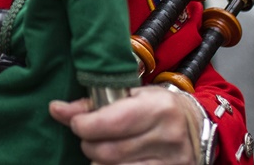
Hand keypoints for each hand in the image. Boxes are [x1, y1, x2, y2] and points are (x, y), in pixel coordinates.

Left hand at [49, 86, 201, 164]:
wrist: (195, 127)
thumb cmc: (157, 107)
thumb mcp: (133, 95)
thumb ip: (95, 102)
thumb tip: (57, 109)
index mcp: (157, 107)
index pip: (111, 122)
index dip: (84, 124)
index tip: (76, 122)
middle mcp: (166, 136)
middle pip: (107, 150)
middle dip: (88, 144)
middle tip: (88, 136)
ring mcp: (168, 162)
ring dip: (98, 160)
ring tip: (102, 148)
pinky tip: (113, 161)